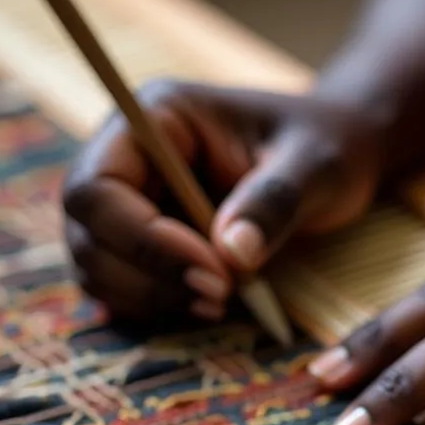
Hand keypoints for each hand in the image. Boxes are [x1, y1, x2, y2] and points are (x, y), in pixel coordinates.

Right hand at [63, 78, 384, 323]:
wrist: (338, 157)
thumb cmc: (328, 146)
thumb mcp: (316, 166)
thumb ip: (275, 201)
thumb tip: (231, 255)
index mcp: (156, 118)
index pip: (98, 185)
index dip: (141, 239)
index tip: (212, 271)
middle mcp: (127, 157)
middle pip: (86, 232)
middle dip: (146, 276)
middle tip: (221, 297)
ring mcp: (131, 202)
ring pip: (95, 267)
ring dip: (149, 298)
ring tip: (221, 302)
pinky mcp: (144, 242)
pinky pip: (121, 286)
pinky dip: (154, 306)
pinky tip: (208, 307)